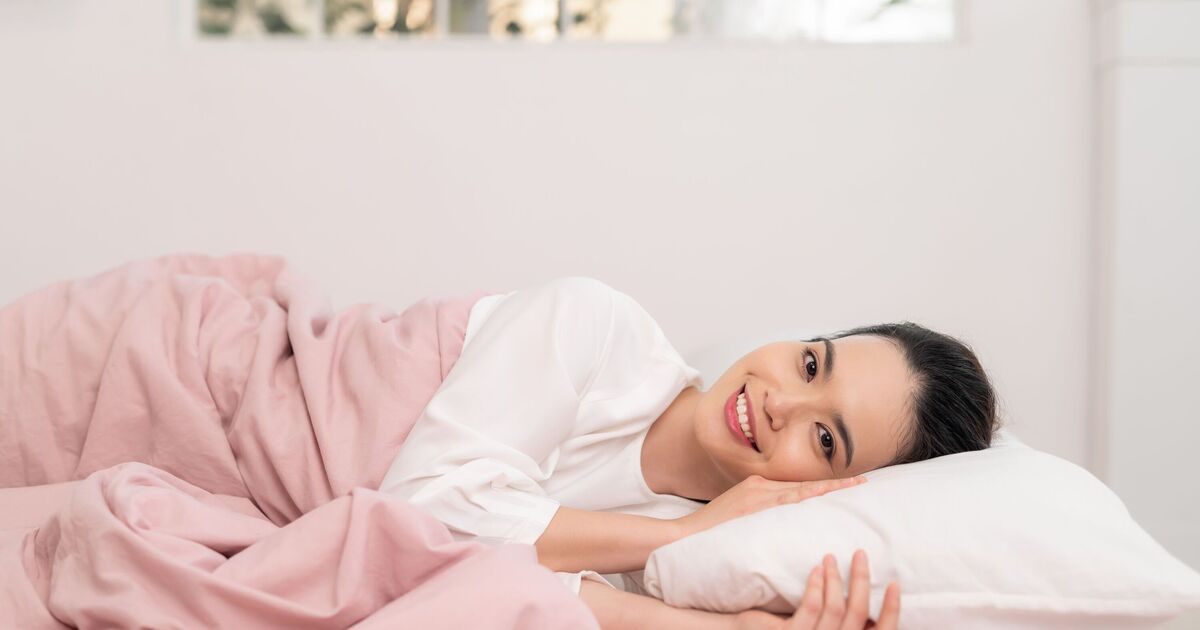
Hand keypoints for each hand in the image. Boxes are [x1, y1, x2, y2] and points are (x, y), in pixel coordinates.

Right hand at [674, 474, 867, 539]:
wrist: (683, 535)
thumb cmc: (711, 531)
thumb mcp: (739, 515)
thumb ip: (762, 512)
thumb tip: (786, 521)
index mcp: (758, 486)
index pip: (798, 486)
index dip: (825, 484)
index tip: (849, 483)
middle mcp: (761, 487)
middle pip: (805, 485)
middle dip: (835, 484)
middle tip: (863, 482)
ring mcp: (758, 495)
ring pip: (802, 490)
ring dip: (830, 489)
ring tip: (855, 487)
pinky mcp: (753, 506)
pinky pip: (788, 502)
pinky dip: (809, 498)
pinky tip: (828, 499)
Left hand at [733, 550, 899, 629]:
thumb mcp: (819, 628)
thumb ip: (839, 620)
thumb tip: (859, 592)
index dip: (891, 610)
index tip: (894, 583)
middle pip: (857, 613)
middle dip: (861, 580)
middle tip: (860, 553)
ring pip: (835, 608)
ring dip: (835, 577)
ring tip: (831, 557)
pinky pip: (810, 607)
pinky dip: (816, 585)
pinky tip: (816, 569)